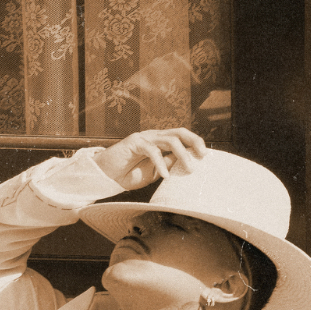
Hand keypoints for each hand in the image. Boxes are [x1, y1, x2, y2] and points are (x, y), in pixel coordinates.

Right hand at [93, 128, 207, 190]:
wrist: (105, 177)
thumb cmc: (128, 175)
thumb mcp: (154, 172)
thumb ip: (168, 164)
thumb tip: (185, 160)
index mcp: (159, 142)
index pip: (181, 137)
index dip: (195, 143)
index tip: (205, 156)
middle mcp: (153, 136)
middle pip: (180, 132)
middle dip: (194, 141)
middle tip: (203, 156)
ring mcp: (144, 138)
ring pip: (170, 140)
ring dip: (182, 154)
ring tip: (189, 169)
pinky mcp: (134, 142)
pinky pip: (152, 150)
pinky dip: (160, 163)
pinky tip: (164, 176)